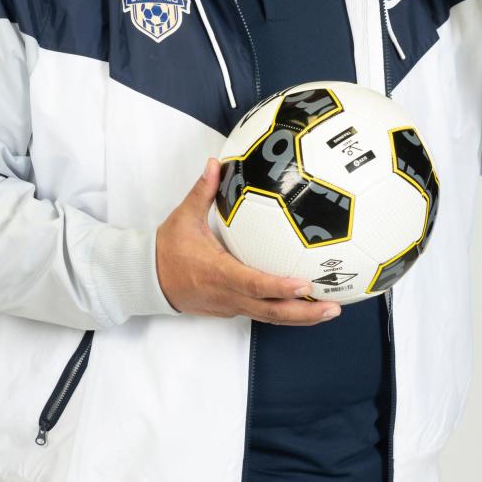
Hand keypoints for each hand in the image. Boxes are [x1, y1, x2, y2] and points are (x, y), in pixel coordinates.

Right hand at [156, 158, 341, 324]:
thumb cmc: (167, 249)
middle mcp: (228, 295)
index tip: (305, 285)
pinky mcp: (231, 310)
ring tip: (330, 310)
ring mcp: (230, 306)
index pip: (254, 284)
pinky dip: (285, 312)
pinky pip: (261, 313)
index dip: (280, 287)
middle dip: (304, 312)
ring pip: (269, 317)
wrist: (148, 279)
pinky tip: (305, 304)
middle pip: (270, 312)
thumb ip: (202, 191)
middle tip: (333, 307)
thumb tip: (215, 163)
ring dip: (300, 316)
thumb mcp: (183, 217)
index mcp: (218, 273)